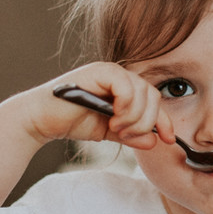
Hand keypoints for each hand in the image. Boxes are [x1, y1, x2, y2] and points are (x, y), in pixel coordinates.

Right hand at [20, 63, 175, 148]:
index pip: (155, 100)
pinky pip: (126, 86)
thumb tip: (155, 141)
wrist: (42, 120)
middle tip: (127, 136)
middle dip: (147, 122)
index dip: (165, 121)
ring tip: (116, 129)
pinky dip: (126, 106)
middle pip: (153, 96)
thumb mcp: (108, 131)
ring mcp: (109, 71)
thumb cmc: (71, 122)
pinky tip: (112, 119)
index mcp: (124, 87)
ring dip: (135, 118)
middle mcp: (120, 76)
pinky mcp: (99, 71)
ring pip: (143, 92)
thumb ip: (132, 135)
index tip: (170, 140)